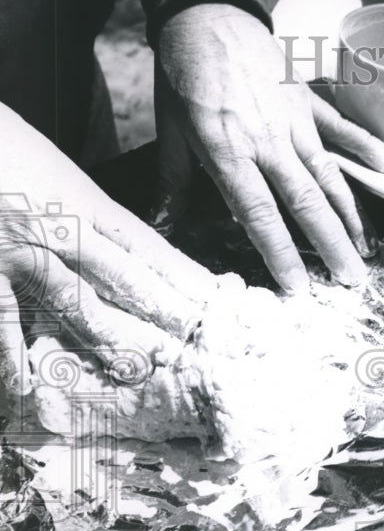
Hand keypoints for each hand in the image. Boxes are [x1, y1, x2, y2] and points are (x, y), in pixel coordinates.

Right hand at [0, 103, 222, 395]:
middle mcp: (58, 225)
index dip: (182, 277)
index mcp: (82, 200)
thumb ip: (85, 212)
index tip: (214, 302)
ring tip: (141, 368)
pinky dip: (9, 348)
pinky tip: (24, 382)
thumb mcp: (51, 169)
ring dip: (108, 336)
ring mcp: (18, 248)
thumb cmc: (0, 148)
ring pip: (73, 298)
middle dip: (163, 312)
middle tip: (198, 344)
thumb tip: (121, 246)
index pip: (146, 245)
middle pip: (122, 276)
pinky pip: (1, 311)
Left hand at [155, 3, 383, 291]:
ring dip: (351, 216)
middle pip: (306, 202)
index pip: (259, 213)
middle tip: (351, 281)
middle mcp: (268, 141)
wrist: (207, 15)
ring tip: (367, 250)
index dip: (281, 252)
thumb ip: (174, 180)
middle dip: (331, 245)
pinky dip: (367, 148)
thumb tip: (162, 223)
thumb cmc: (184, 75)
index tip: (298, 286)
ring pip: (329, 175)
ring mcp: (294, 121)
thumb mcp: (170, 130)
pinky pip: (342, 129)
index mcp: (229, 151)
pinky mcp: (309, 103)